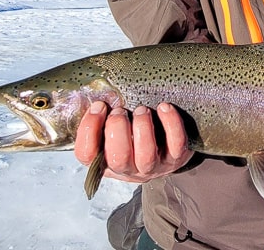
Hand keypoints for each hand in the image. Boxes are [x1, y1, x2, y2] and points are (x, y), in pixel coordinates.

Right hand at [75, 100, 194, 182]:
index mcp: (106, 161)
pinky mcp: (177, 157)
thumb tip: (95, 94)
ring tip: (141, 110)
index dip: (88, 130)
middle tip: (120, 111)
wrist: (166, 152)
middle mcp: (129, 169)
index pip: (86, 155)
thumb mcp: (112, 132)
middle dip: (117, 129)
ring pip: (146, 155)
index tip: (99, 106)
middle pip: (118, 158)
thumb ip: (103, 118)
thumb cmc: (133, 136)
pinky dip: (171, 123)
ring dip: (143, 128)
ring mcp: (154, 166)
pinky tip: (164, 107)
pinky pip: (176, 143)